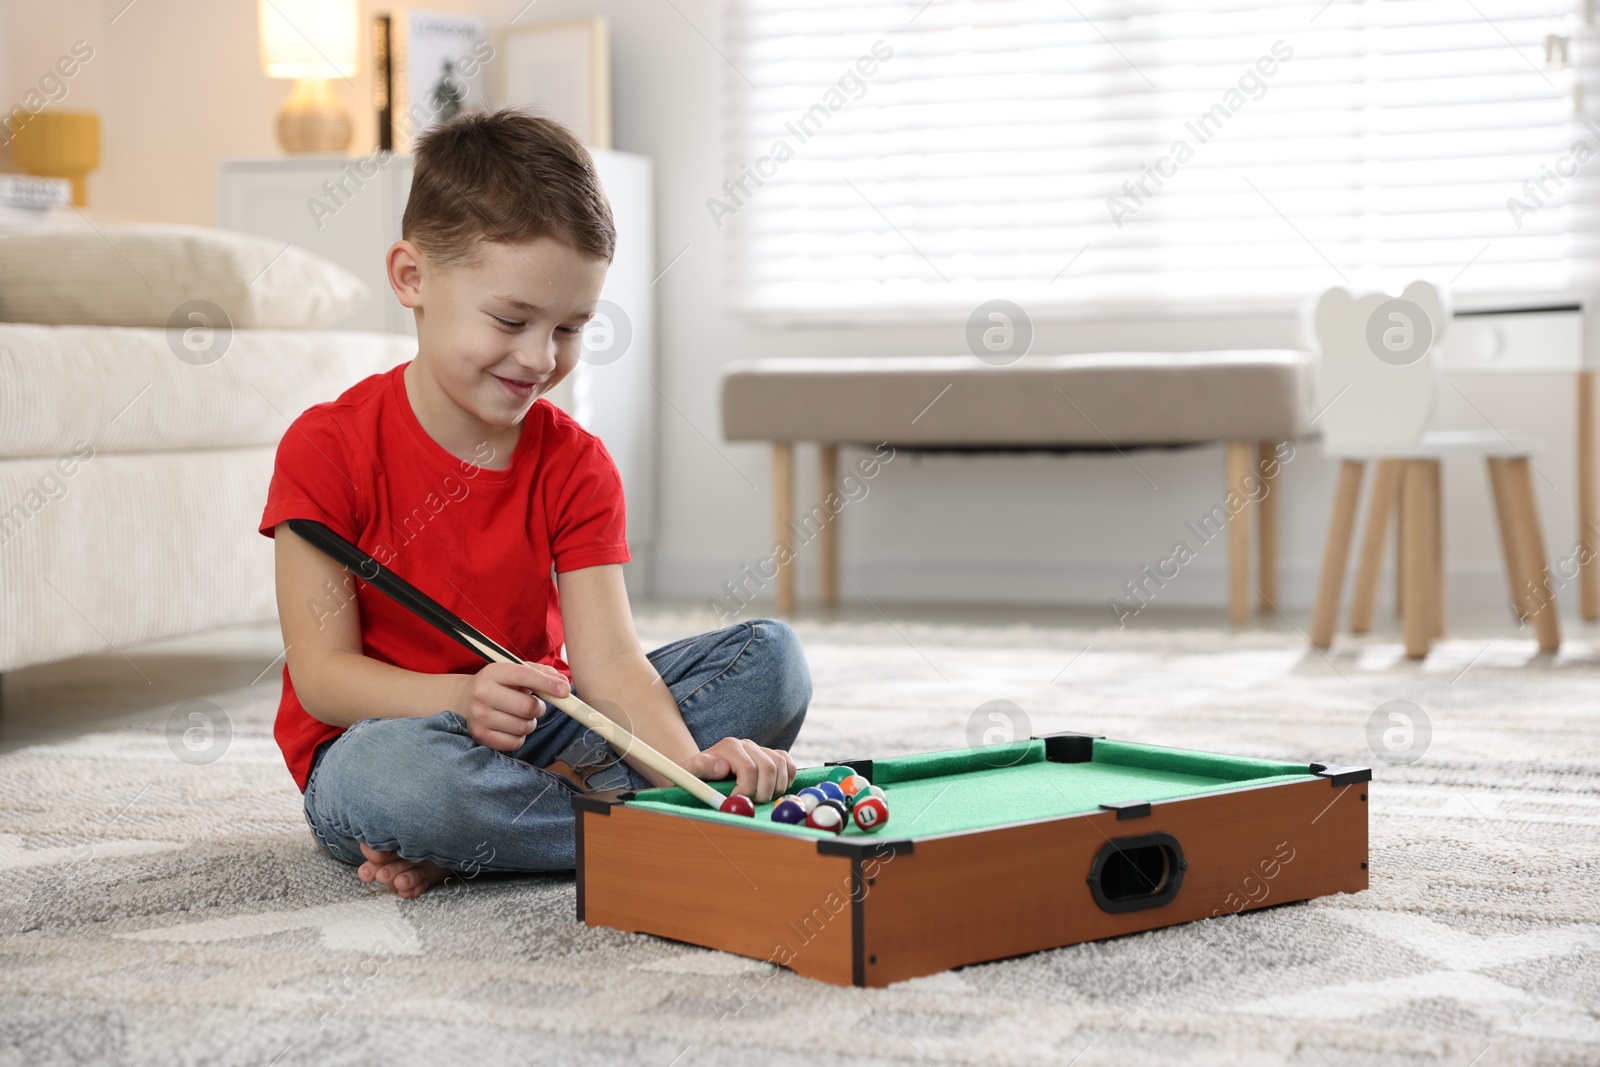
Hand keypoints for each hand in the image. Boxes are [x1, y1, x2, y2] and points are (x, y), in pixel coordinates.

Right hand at [456, 661, 570, 751]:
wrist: (464, 701)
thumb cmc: (498, 685)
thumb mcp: (514, 672)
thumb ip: (540, 673)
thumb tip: (563, 684)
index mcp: (493, 672)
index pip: (525, 676)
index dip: (548, 684)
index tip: (564, 690)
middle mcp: (483, 694)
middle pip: (528, 707)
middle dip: (539, 707)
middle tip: (536, 706)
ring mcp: (480, 717)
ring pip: (524, 726)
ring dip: (530, 723)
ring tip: (520, 715)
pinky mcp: (481, 736)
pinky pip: (516, 742)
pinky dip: (520, 736)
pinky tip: (511, 726)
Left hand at [686, 738, 796, 803]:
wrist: (703, 772)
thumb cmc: (696, 776)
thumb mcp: (689, 773)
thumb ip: (701, 767)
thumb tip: (722, 768)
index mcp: (729, 747)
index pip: (749, 769)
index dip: (747, 791)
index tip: (736, 802)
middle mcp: (747, 744)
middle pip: (769, 768)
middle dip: (763, 792)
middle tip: (751, 804)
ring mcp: (761, 749)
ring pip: (782, 766)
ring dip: (776, 788)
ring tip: (759, 799)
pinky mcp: (772, 755)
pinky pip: (789, 764)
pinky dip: (787, 779)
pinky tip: (774, 789)